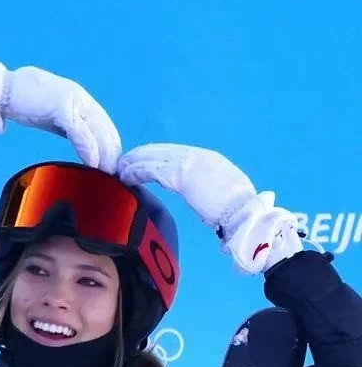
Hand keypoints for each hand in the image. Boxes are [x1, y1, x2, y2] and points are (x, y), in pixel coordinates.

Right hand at [0, 60, 120, 172]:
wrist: (1, 89)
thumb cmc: (22, 102)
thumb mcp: (52, 115)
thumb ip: (67, 127)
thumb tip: (78, 145)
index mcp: (79, 99)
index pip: (103, 124)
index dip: (110, 144)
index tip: (114, 164)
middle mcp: (80, 97)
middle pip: (104, 128)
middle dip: (112, 152)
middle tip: (117, 174)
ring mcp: (72, 100)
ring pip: (96, 130)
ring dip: (104, 153)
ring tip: (108, 172)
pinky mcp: (61, 106)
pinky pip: (80, 132)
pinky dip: (88, 149)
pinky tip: (93, 163)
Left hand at [117, 143, 301, 273]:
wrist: (246, 214)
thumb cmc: (239, 215)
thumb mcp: (223, 198)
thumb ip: (211, 196)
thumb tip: (209, 207)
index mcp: (210, 161)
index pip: (176, 154)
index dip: (157, 157)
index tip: (142, 161)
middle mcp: (199, 157)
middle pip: (162, 151)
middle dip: (142, 155)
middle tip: (124, 161)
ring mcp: (191, 163)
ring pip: (154, 158)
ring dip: (135, 162)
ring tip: (120, 168)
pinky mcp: (182, 174)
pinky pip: (153, 169)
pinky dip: (137, 171)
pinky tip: (126, 175)